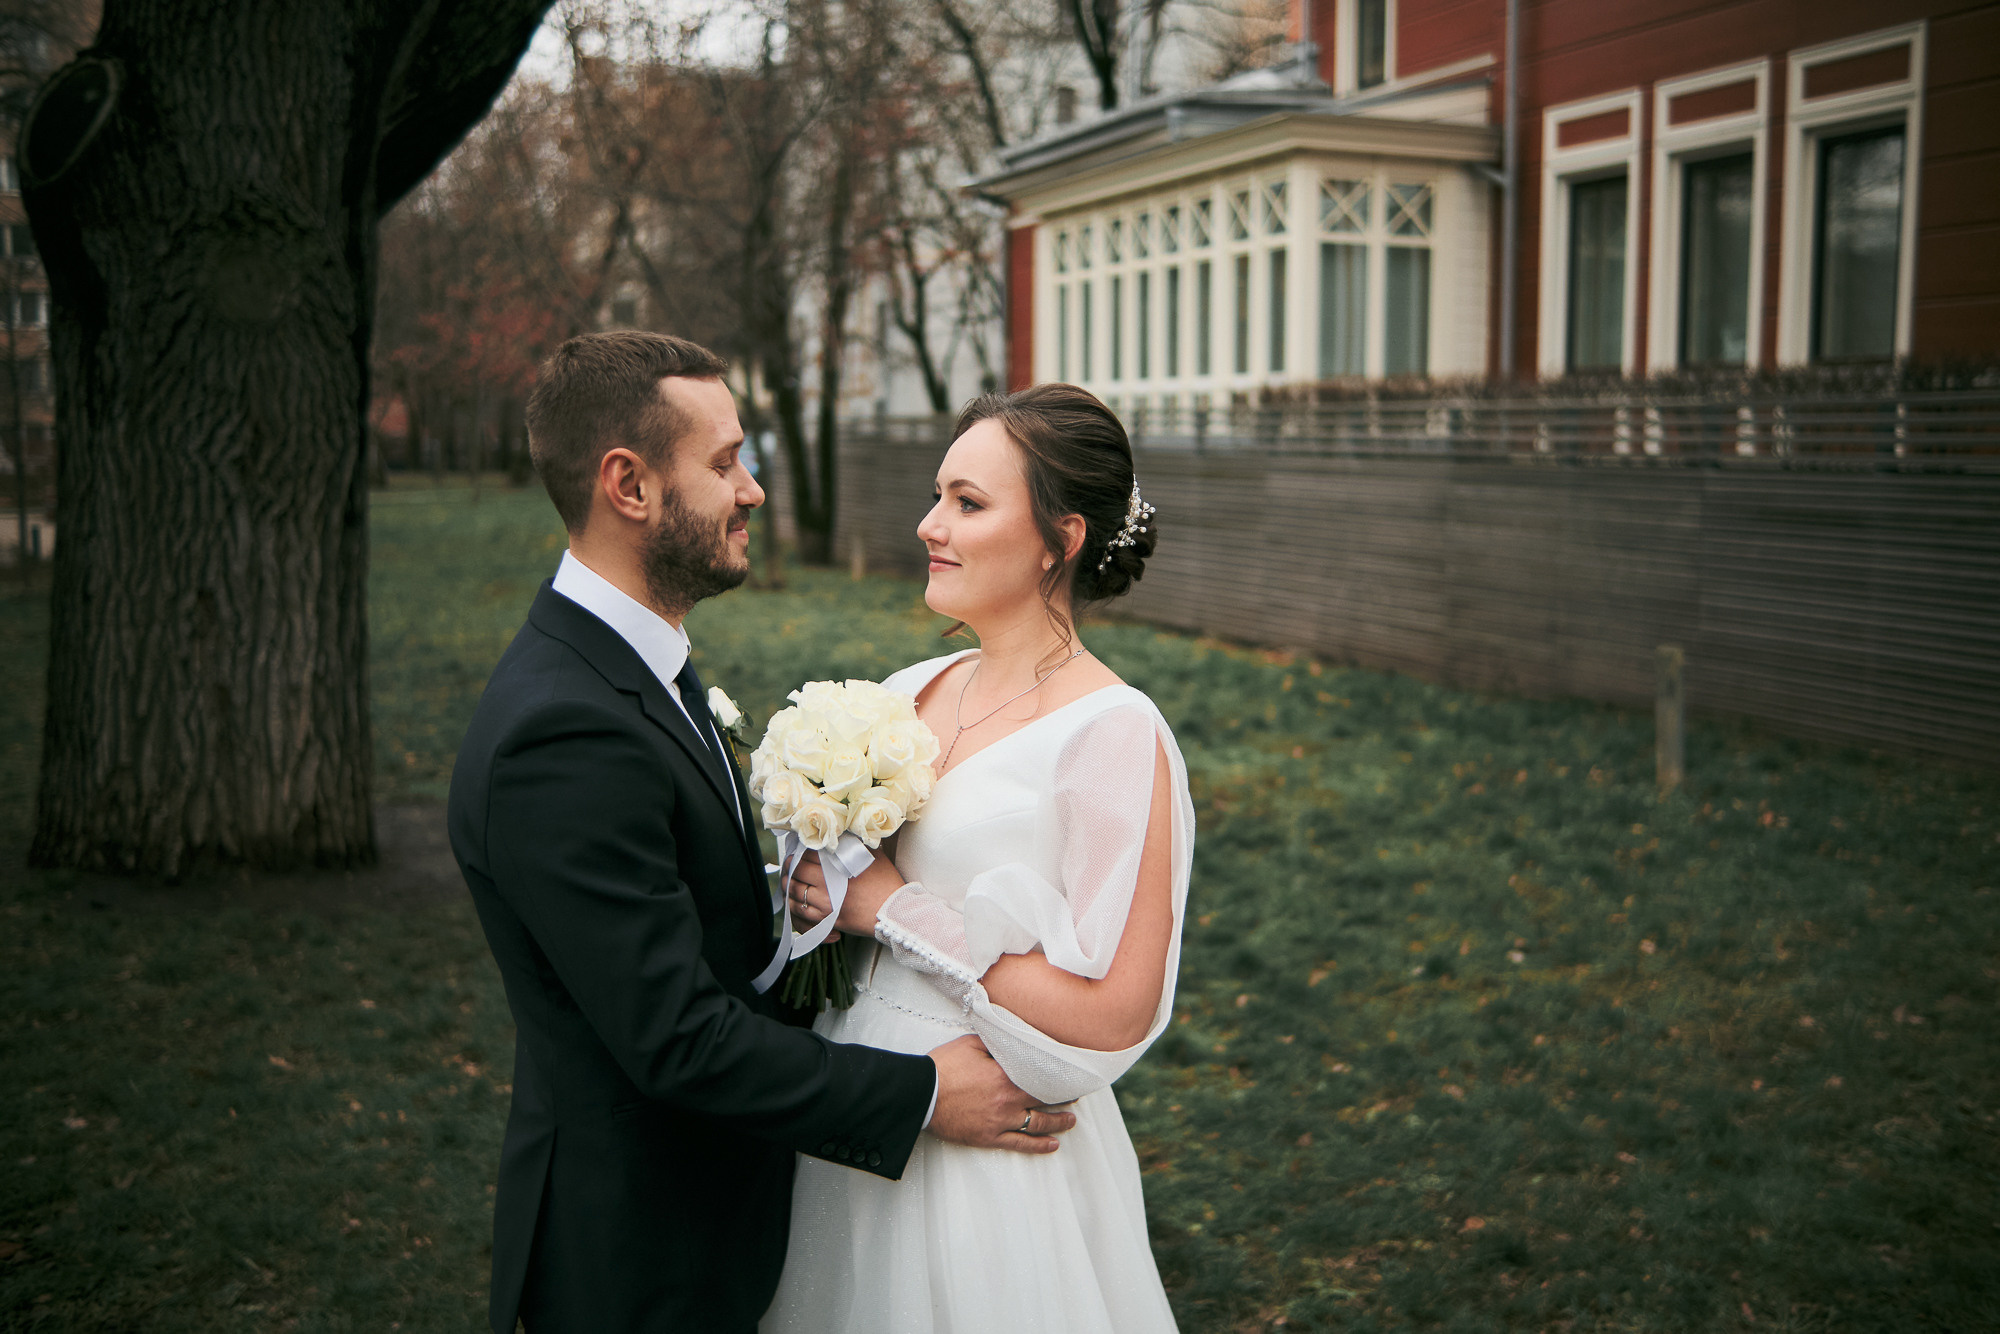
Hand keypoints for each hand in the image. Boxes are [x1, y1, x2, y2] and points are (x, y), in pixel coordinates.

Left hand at [789, 848, 905, 935]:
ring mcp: (826, 904)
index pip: (809, 853)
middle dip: (790, 865)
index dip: (802, 849)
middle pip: (798, 871)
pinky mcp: (827, 920)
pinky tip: (795, 901)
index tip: (801, 849)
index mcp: (838, 866)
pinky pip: (801, 915)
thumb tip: (841, 833)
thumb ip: (854, 844)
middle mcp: (829, 885)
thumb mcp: (873, 855)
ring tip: (789, 880)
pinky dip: (795, 907)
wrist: (894, 911)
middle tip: (790, 863)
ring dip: (789, 885)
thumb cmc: (887, 883)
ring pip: (795, 893)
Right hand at [925, 1034, 1075, 1154]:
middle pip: (1045, 1100)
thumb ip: (996, 1042)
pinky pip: (1019, 1144)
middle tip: (1076, 1096)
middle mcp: (1008, 1100)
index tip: (1072, 1075)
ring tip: (1070, 1121)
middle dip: (1064, 1098)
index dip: (1059, 1077)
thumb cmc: (942, 1068)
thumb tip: (1013, 1038)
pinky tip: (1052, 1145)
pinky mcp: (989, 1137)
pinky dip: (1039, 1146)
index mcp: (1006, 1075)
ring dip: (1058, 1122)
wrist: (921, 1095)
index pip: (1042, 1076)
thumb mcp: (971, 1043)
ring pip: (1038, 1124)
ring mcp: (1000, 1121)